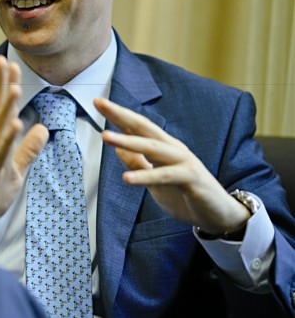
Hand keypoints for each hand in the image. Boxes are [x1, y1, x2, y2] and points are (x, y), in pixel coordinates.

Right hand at [0, 56, 47, 247]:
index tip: (9, 64)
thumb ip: (27, 150)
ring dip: (5, 108)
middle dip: (0, 87)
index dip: (4, 87)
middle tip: (4, 60)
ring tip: (15, 87)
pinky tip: (16, 125)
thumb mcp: (13, 171)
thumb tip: (40, 127)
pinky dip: (7, 140)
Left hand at [94, 98, 250, 235]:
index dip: (119, 115)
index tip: (98, 102)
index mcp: (164, 147)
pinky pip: (165, 176)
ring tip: (106, 137)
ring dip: (128, 141)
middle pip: (144, 128)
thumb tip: (117, 147)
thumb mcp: (155, 181)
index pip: (138, 127)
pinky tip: (127, 178)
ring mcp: (183, 161)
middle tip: (100, 103)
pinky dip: (145, 176)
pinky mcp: (191, 178)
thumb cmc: (187, 195)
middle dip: (121, 115)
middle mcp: (173, 149)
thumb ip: (138, 163)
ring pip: (153, 148)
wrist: (218, 215)